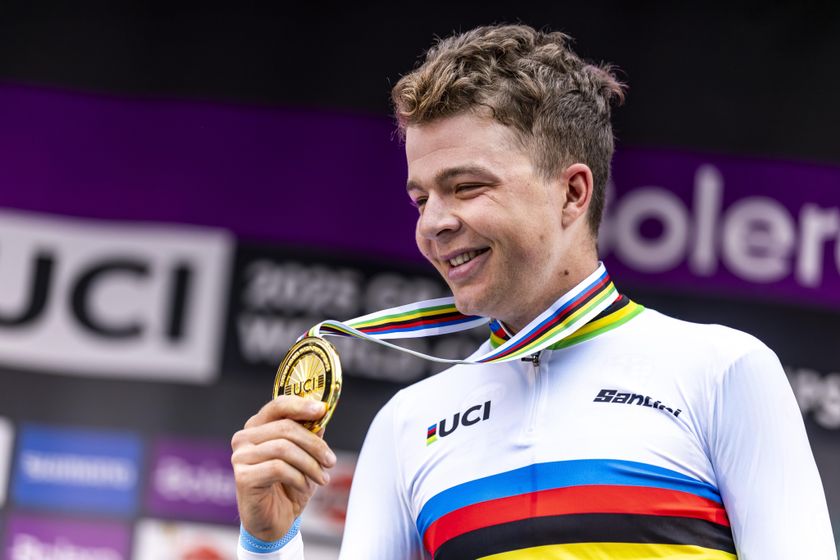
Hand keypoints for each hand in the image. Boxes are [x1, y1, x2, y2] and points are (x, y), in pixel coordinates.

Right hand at [231, 396, 336, 540]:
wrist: (274, 522)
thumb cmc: (288, 485)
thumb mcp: (305, 456)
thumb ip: (309, 433)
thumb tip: (321, 414)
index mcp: (258, 427)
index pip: (278, 405)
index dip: (301, 405)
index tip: (321, 410)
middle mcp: (244, 438)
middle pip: (286, 428)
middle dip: (314, 444)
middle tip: (330, 460)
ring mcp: (240, 457)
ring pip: (284, 448)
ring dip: (310, 464)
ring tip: (322, 477)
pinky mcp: (243, 476)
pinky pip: (278, 468)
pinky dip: (298, 477)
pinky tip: (303, 486)